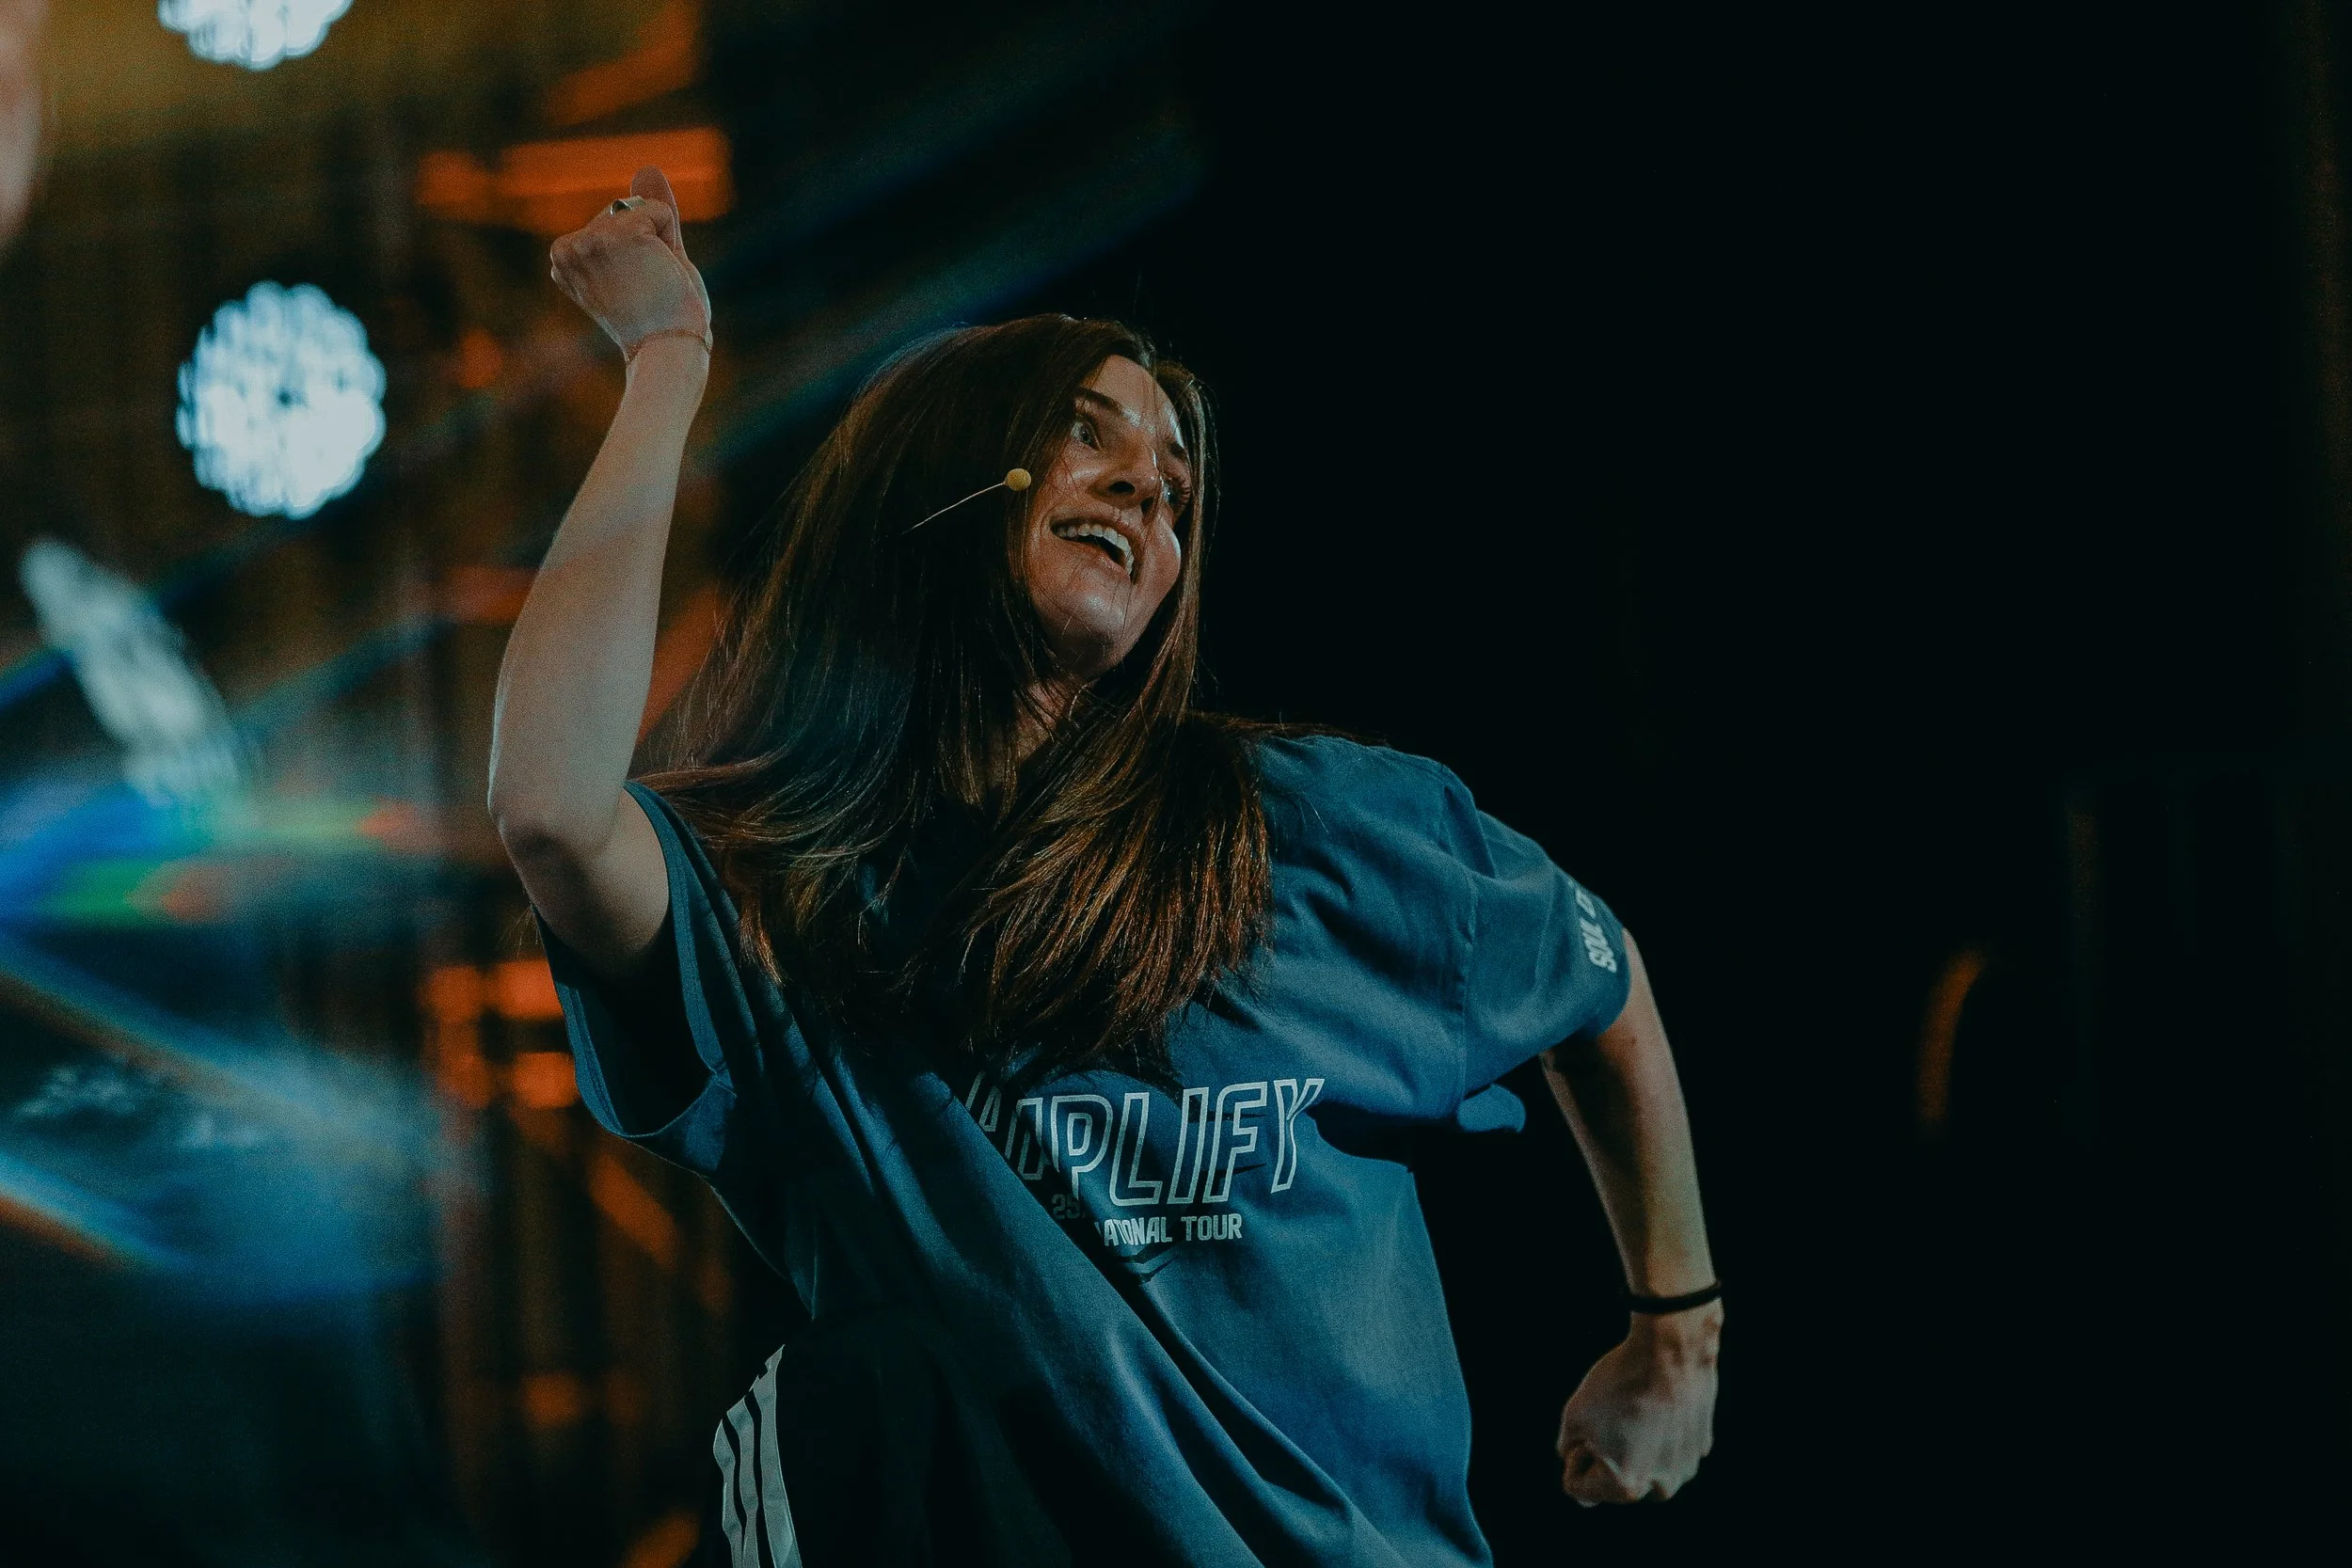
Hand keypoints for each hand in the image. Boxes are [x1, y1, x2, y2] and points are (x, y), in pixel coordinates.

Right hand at [548, 166, 711, 359]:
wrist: (668, 347)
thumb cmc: (660, 317)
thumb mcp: (650, 258)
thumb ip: (645, 212)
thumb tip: (648, 167)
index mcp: (563, 258)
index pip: (612, 224)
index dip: (638, 253)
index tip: (632, 290)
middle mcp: (566, 248)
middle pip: (624, 213)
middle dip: (649, 245)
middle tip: (647, 290)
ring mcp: (590, 240)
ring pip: (642, 210)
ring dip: (661, 244)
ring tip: (652, 283)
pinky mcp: (618, 234)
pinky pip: (661, 212)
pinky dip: (671, 239)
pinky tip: (659, 273)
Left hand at [1556, 1305, 1719, 1504]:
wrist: (1670, 1351)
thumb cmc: (1618, 1384)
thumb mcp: (1574, 1417)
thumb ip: (1569, 1451)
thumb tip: (1578, 1464)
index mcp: (1625, 1487)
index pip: (1578, 1488)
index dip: (1575, 1454)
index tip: (1589, 1429)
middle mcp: (1659, 1488)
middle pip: (1614, 1482)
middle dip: (1606, 1456)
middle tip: (1613, 1418)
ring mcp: (1684, 1469)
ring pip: (1643, 1466)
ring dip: (1634, 1447)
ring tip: (1637, 1410)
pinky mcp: (1700, 1449)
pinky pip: (1667, 1449)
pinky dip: (1659, 1434)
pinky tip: (1659, 1406)